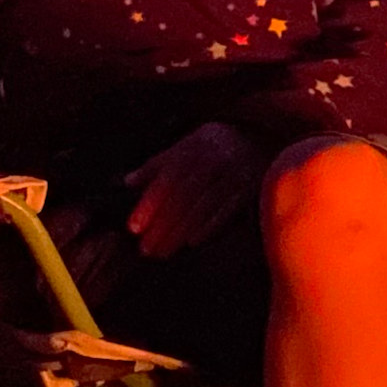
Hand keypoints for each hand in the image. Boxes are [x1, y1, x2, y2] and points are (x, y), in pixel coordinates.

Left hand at [127, 121, 264, 257]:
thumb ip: (156, 165)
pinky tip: (193, 242)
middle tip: (147, 248)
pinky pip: (228, 210)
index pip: (167, 179)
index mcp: (193, 147)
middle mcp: (214, 158)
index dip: (149, 204)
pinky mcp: (252, 187)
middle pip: (183, 196)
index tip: (134, 227)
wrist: (259, 136)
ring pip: (203, 206)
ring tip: (163, 250)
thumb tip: (127, 181)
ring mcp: (235, 172)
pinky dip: (210, 227)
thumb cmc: (212, 147)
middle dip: (162, 225)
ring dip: (181, 231)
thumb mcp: (184, 147)